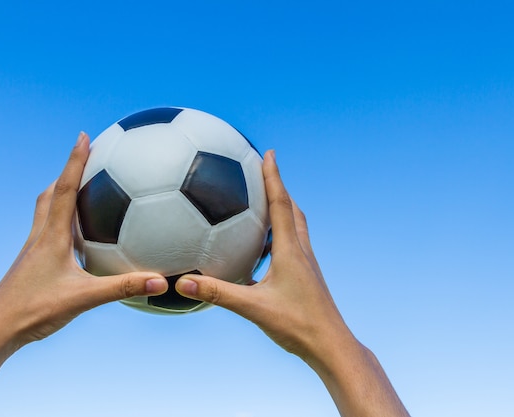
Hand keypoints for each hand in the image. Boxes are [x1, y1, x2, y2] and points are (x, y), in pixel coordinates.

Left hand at [0, 132, 167, 415]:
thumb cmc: (34, 311)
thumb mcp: (84, 299)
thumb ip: (123, 287)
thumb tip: (161, 281)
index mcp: (52, 236)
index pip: (65, 189)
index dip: (75, 161)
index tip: (84, 136)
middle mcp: (41, 236)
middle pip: (51, 193)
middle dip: (68, 171)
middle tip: (87, 156)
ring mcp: (35, 249)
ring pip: (47, 210)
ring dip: (62, 193)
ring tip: (83, 188)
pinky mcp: (33, 262)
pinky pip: (49, 230)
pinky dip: (63, 221)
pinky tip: (78, 236)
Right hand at [175, 151, 409, 416]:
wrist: (330, 345)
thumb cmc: (297, 325)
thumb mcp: (252, 308)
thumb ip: (218, 293)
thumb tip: (183, 283)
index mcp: (290, 250)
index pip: (280, 204)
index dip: (273, 176)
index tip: (268, 152)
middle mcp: (301, 251)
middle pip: (292, 209)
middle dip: (278, 187)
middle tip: (264, 170)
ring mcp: (307, 264)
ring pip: (295, 227)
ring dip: (282, 211)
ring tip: (262, 205)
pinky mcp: (307, 276)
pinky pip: (292, 246)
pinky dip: (279, 238)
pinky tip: (263, 251)